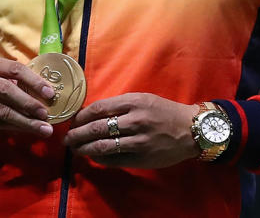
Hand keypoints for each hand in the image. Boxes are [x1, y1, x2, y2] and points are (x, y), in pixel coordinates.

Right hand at [0, 56, 56, 137]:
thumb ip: (18, 82)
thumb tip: (49, 96)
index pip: (15, 69)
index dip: (34, 81)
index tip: (50, 93)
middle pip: (7, 90)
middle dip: (29, 102)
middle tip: (46, 113)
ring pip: (4, 111)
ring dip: (27, 121)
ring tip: (45, 129)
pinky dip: (17, 128)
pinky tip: (30, 131)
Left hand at [64, 93, 198, 167]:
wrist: (192, 130)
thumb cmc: (162, 111)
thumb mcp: (141, 99)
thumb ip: (117, 106)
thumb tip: (88, 114)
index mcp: (133, 102)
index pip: (97, 109)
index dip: (80, 117)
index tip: (71, 122)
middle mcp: (135, 121)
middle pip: (96, 129)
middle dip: (76, 135)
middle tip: (67, 139)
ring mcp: (140, 141)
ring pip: (103, 146)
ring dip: (84, 149)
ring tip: (75, 149)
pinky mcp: (143, 158)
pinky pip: (115, 160)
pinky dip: (100, 159)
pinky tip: (93, 156)